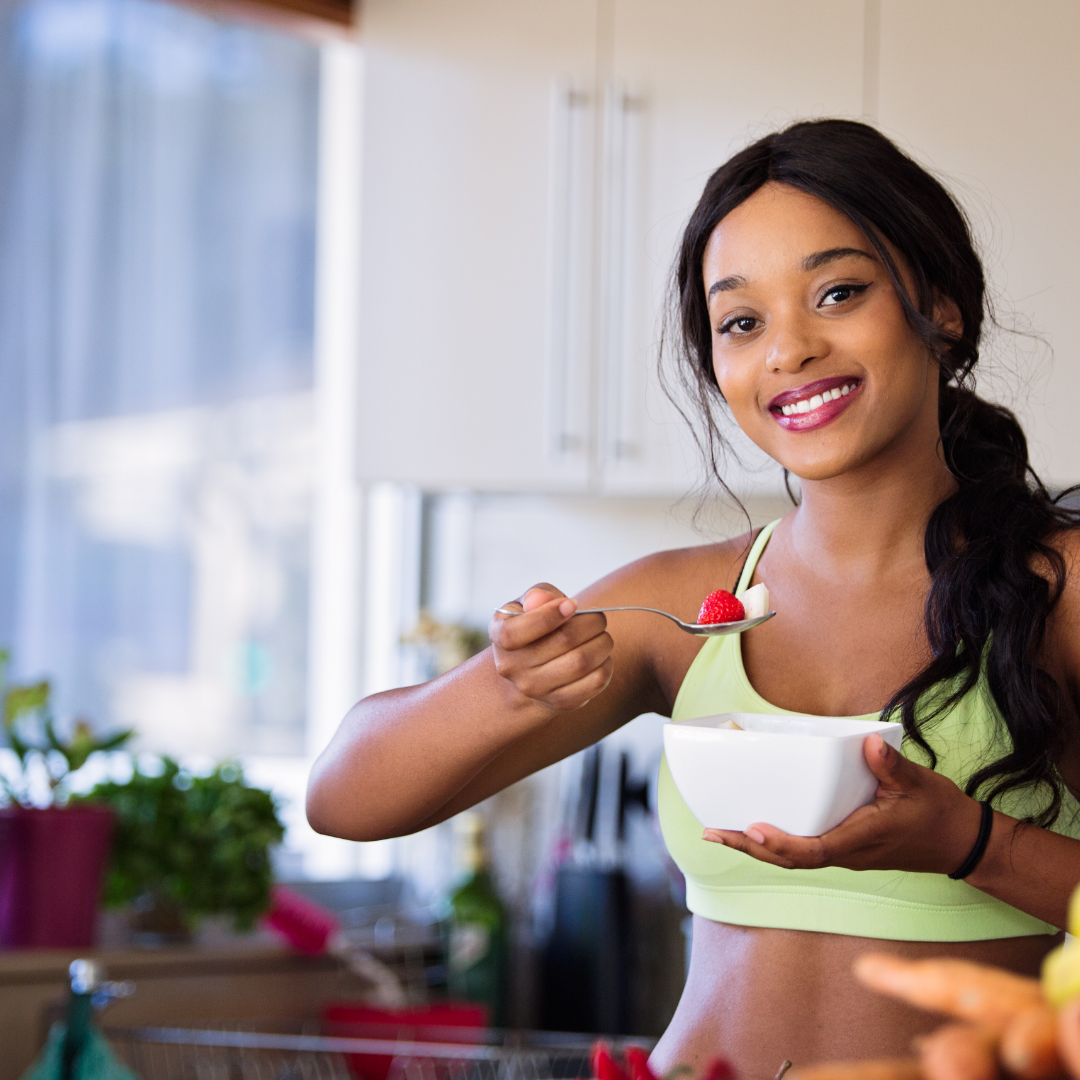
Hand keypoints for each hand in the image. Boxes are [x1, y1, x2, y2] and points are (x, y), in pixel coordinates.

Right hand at [488, 584, 612, 716]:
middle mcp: (511, 666)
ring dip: (602, 643)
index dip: (549, 615)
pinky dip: (605, 665)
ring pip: (581, 662)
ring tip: (602, 635)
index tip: (572, 604)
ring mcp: (534, 688)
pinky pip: (594, 683)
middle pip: (563, 641)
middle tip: (599, 618)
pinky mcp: (559, 702)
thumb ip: (537, 595)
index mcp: (499, 635)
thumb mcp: (527, 604)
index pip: (516, 632)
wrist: (530, 670)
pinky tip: (601, 656)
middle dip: (591, 623)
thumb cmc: (533, 625)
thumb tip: (543, 598)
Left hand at [702, 734, 984, 874]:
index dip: (781, 844)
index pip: (813, 851)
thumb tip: (869, 742)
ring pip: (792, 858)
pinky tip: (754, 830)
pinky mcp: (844, 847)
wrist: (961, 842)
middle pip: (789, 859)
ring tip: (719, 833)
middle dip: (748, 848)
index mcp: (860, 840)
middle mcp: (847, 852)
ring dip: (755, 848)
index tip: (752, 829)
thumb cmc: (938, 812)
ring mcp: (844, 853)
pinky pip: (802, 850)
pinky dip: (774, 843)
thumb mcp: (918, 784)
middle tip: (711, 833)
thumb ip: (891, 765)